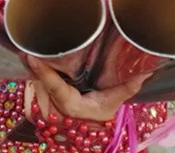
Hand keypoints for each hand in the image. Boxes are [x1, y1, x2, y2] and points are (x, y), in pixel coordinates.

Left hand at [23, 57, 148, 123]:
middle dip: (36, 64)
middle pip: (40, 80)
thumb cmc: (97, 115)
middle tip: (29, 43)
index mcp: (71, 106)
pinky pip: (29, 85)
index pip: (56, 88)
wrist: (82, 131)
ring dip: (32, 67)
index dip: (43, 72)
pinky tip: (30, 62)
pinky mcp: (31, 106)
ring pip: (32, 81)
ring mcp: (39, 108)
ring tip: (30, 49)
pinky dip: (31, 74)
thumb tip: (145, 72)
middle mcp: (53, 109)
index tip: (31, 57)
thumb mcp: (111, 102)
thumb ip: (125, 88)